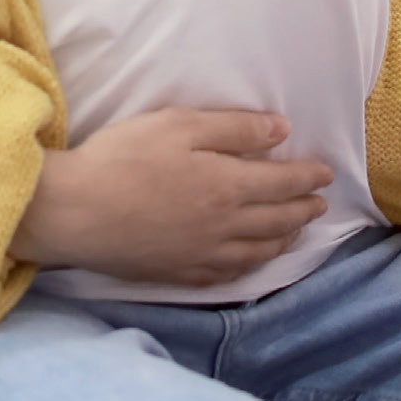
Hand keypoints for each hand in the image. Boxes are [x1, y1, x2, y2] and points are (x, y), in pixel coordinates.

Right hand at [13, 103, 333, 283]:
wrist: (74, 213)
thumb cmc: (123, 158)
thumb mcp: (179, 125)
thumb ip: (235, 129)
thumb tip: (282, 131)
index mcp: (228, 185)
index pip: (283, 183)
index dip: (308, 177)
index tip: (326, 174)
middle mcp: (224, 226)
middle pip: (276, 220)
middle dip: (303, 210)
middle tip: (320, 205)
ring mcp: (201, 255)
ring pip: (257, 252)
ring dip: (284, 241)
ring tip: (297, 233)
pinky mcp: (177, 273)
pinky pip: (226, 275)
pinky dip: (249, 268)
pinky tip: (250, 263)